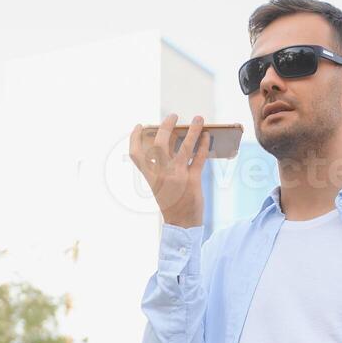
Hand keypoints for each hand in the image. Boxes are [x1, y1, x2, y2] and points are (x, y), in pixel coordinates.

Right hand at [127, 113, 210, 227]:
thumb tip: (172, 143)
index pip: (136, 155)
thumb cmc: (170, 204)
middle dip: (166, 126)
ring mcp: (177, 177)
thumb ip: (160, 167)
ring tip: (198, 118)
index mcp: (150, 177)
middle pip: (159, 143)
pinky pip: (199, 158)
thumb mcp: (159, 186)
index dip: (134, 138)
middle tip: (173, 116)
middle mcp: (162, 175)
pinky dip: (204, 145)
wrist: (181, 226)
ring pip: (185, 147)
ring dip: (193, 130)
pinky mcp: (193, 181)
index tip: (139, 126)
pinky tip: (207, 137)